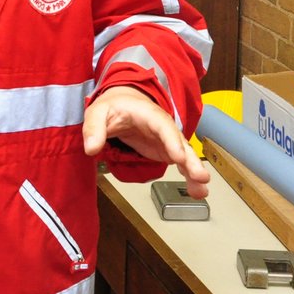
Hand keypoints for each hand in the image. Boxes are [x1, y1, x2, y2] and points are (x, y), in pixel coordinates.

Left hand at [83, 85, 210, 198]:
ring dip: (194, 172)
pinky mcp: (166, 151)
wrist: (123, 103)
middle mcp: (163, 127)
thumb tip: (91, 148)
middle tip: (201, 176)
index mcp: (148, 114)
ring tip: (202, 190)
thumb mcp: (97, 112)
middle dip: (191, 160)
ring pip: (185, 155)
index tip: (179, 157)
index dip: (172, 141)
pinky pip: (181, 163)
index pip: (163, 126)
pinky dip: (189, 177)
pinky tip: (197, 190)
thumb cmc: (113, 106)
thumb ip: (94, 128)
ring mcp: (167, 140)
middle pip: (180, 142)